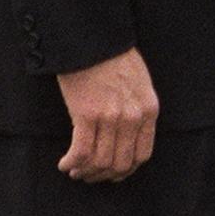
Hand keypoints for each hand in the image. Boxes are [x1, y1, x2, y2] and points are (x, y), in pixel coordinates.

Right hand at [55, 47, 157, 182]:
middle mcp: (133, 117)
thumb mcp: (140, 85)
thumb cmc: (115, 60)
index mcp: (149, 110)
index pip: (142, 155)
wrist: (95, 40)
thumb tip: (124, 141)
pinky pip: (81, 153)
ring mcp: (111, 117)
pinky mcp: (87, 115)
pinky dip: (71, 163)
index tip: (111, 172)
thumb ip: (137, 111)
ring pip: (100, 162)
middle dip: (102, 174)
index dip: (124, 170)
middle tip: (88, 174)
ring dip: (85, 171)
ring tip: (74, 169)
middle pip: (120, 163)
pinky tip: (65, 162)